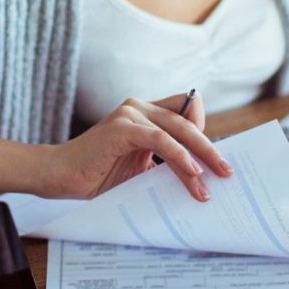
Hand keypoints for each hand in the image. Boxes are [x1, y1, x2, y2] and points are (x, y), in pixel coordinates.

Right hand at [45, 92, 232, 201]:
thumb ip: (164, 165)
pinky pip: (159, 139)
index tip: (218, 161)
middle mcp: (138, 107)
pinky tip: (192, 172)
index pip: (186, 112)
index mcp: (144, 114)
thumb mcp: (139, 169)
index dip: (204, 133)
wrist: (60, 177)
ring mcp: (130, 115)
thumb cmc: (97, 175)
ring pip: (177, 131)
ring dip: (199, 157)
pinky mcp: (122, 128)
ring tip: (213, 181)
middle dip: (210, 149)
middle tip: (227, 172)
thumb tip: (200, 179)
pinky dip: (178, 155)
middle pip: (187, 121)